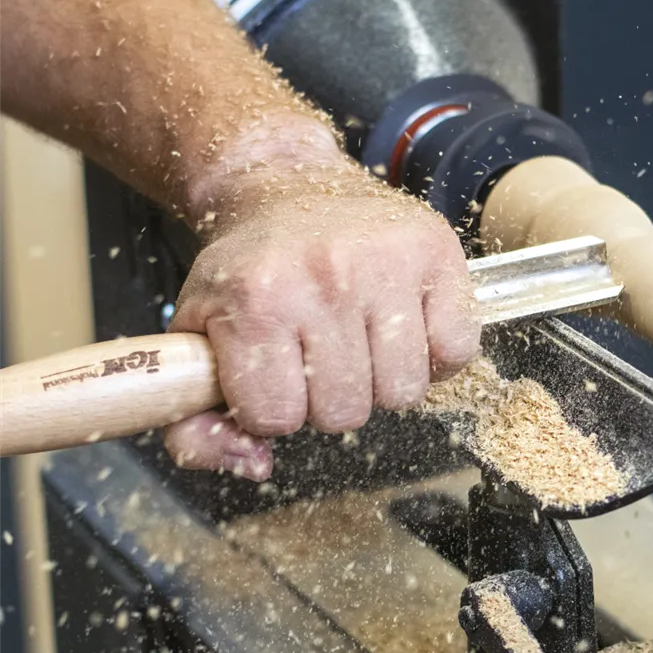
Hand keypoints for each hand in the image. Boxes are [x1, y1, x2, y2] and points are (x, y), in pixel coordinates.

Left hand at [163, 162, 479, 480]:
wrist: (288, 185)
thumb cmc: (248, 270)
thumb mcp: (195, 338)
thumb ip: (194, 423)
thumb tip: (257, 467)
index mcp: (256, 301)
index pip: (278, 418)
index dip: (276, 407)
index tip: (276, 373)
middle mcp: (325, 278)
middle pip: (346, 413)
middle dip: (330, 397)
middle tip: (322, 355)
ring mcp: (388, 263)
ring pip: (404, 392)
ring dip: (382, 381)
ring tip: (363, 340)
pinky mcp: (437, 252)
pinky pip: (456, 351)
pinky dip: (434, 355)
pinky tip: (405, 329)